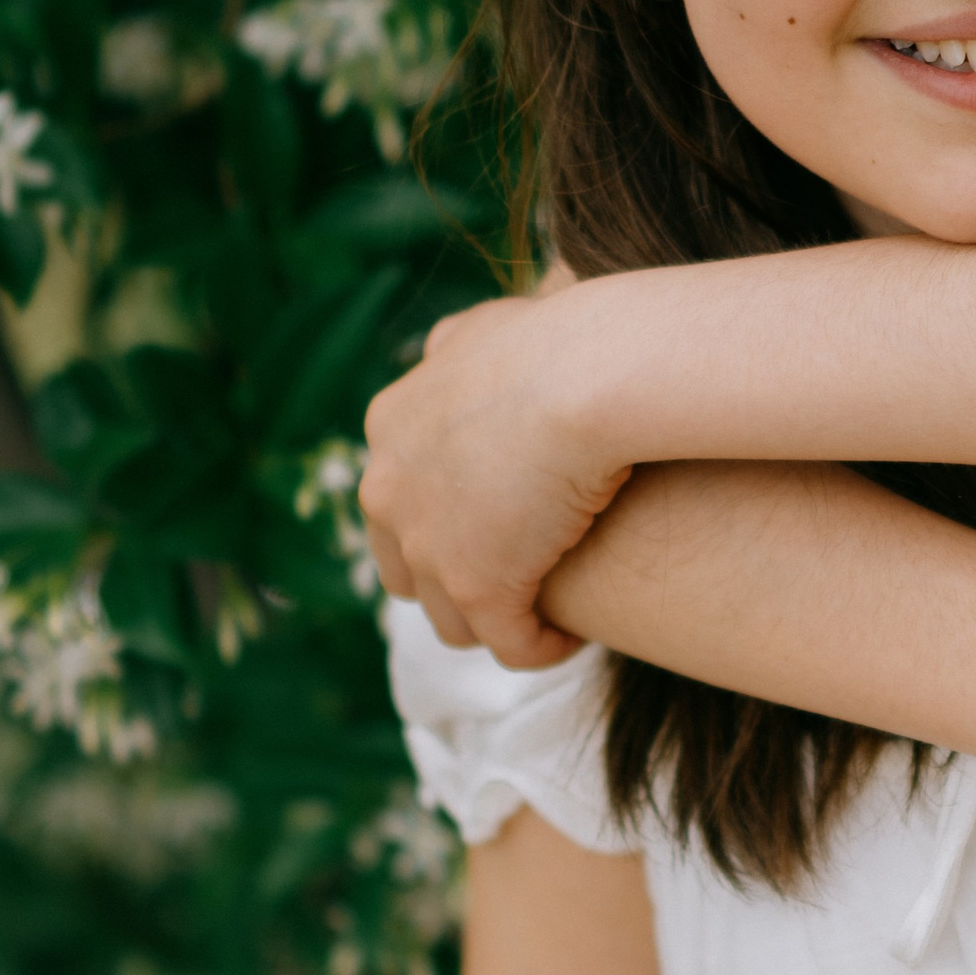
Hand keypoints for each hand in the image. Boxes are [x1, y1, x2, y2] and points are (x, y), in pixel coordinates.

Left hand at [361, 277, 626, 667]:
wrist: (585, 374)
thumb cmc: (555, 340)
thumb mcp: (484, 327)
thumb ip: (455, 345)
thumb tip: (444, 351)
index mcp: (390, 429)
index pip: (399, 502)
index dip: (448, 521)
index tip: (504, 524)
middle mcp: (389, 492)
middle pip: (410, 571)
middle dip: (458, 581)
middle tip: (518, 576)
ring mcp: (427, 546)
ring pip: (452, 619)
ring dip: (496, 622)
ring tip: (544, 615)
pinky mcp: (478, 587)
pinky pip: (508, 644)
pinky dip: (538, 647)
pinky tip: (573, 638)